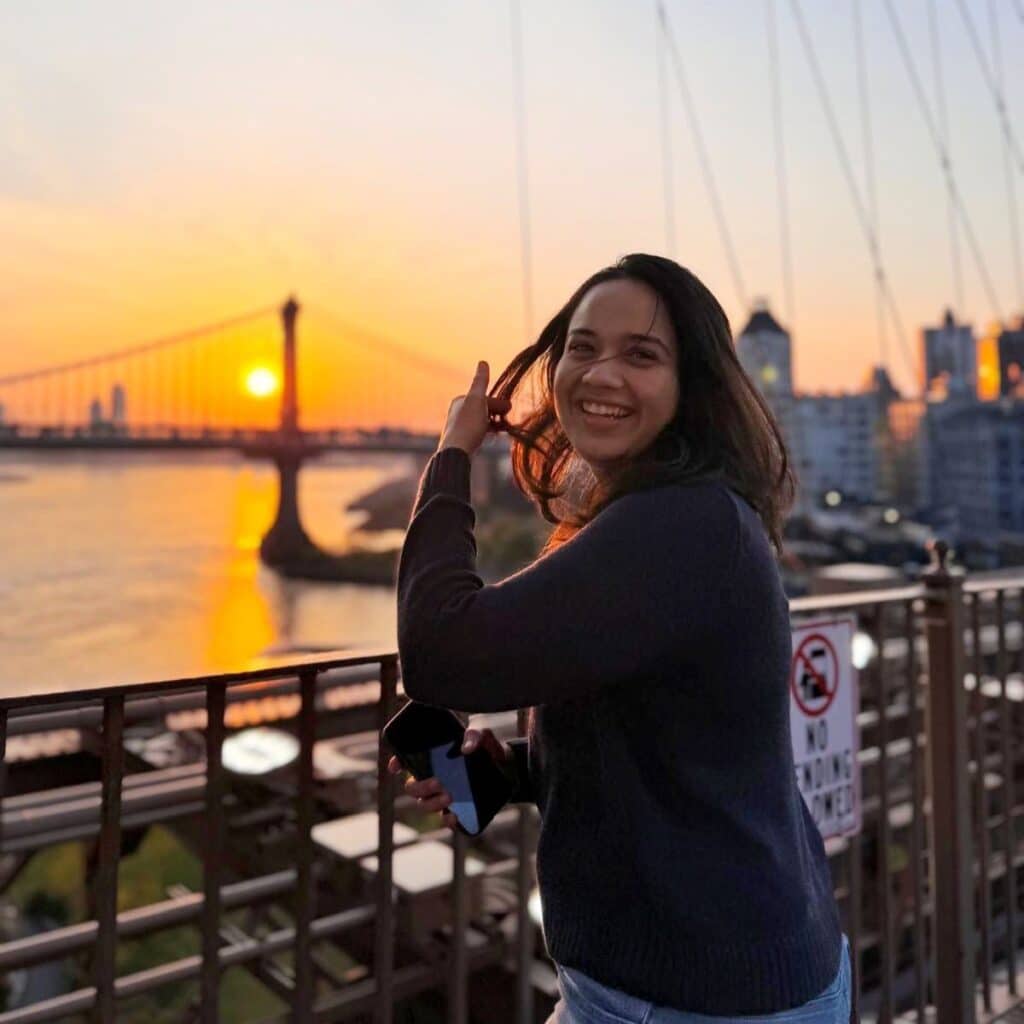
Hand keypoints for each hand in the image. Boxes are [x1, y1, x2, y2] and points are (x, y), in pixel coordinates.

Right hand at [386, 728, 511, 831]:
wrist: (508, 767)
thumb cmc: (487, 747)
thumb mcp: (482, 735)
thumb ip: (474, 735)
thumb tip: (466, 749)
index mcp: (432, 757)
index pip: (406, 760)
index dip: (396, 763)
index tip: (396, 766)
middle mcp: (433, 777)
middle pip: (412, 788)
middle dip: (420, 787)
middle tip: (439, 782)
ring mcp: (442, 795)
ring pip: (425, 805)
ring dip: (432, 804)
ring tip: (450, 797)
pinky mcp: (457, 809)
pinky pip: (445, 820)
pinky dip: (447, 820)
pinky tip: (454, 816)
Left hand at [437, 361, 511, 456]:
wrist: (457, 452)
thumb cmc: (468, 425)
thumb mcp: (476, 400)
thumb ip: (480, 381)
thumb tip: (483, 362)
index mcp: (460, 401)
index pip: (483, 399)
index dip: (497, 403)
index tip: (508, 410)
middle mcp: (457, 412)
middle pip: (483, 410)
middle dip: (496, 414)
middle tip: (508, 421)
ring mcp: (459, 427)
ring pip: (481, 422)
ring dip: (493, 424)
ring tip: (503, 430)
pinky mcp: (462, 441)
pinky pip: (478, 433)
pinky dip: (487, 433)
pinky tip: (493, 438)